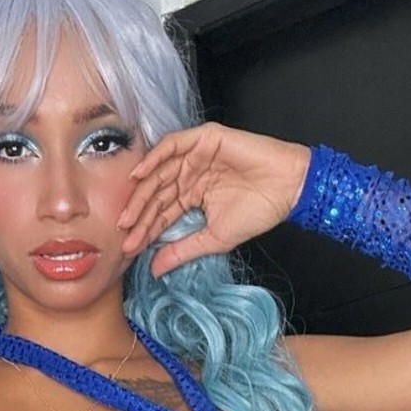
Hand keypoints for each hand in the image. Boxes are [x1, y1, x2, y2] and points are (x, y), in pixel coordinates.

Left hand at [117, 123, 310, 275]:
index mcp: (191, 195)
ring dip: (142, 192)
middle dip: (138, 214)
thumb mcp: (213, 239)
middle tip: (123, 232)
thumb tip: (154, 270)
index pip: (161, 213)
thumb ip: (182, 251)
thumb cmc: (258, 211)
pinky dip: (155, 158)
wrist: (288, 189)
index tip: (128, 249)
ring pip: (160, 172)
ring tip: (128, 212)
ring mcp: (196, 156)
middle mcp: (189, 174)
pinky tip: (140, 175)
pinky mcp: (204, 140)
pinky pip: (173, 145)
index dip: (145, 230)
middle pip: (156, 194)